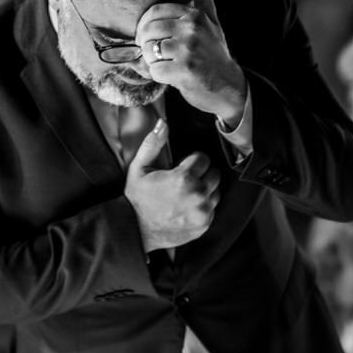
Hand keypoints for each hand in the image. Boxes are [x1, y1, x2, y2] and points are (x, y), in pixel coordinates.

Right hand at [124, 118, 220, 251]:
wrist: (136, 230)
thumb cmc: (137, 198)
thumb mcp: (139, 168)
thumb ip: (153, 143)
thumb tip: (162, 122)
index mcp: (183, 178)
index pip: (204, 158)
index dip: (192, 160)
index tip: (182, 167)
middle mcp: (197, 195)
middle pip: (214, 174)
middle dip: (202, 173)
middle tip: (185, 180)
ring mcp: (202, 212)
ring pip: (216, 191)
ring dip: (205, 190)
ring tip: (186, 194)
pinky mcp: (204, 225)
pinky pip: (213, 209)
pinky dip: (204, 206)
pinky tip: (187, 207)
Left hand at [135, 0, 248, 126]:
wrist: (229, 85)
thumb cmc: (216, 53)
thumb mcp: (212, 22)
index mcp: (195, 16)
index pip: (155, 12)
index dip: (143, 24)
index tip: (145, 35)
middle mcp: (192, 30)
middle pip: (149, 30)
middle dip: (144, 43)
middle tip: (149, 51)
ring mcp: (188, 50)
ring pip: (149, 51)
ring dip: (151, 60)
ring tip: (162, 63)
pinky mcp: (184, 71)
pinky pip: (155, 70)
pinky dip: (157, 75)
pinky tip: (169, 76)